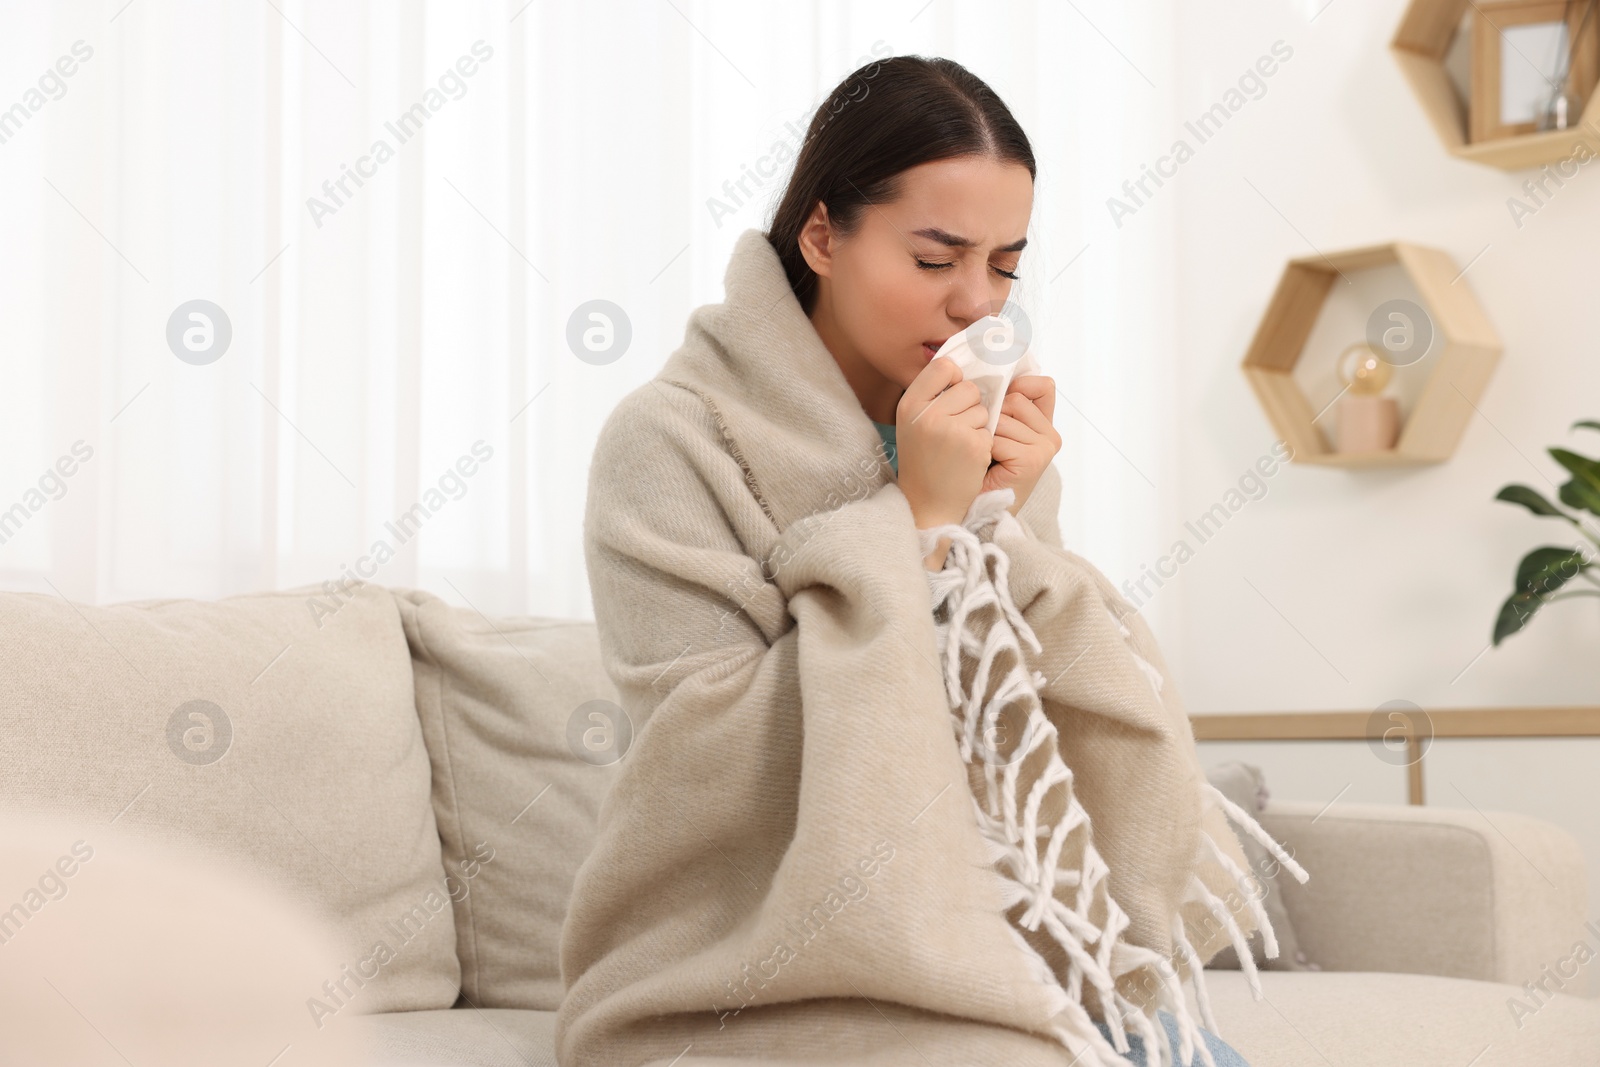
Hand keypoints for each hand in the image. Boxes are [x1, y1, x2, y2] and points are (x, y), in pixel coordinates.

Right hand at [895, 355, 992, 530]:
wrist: (926, 504)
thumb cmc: (923, 459)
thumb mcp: (914, 422)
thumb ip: (932, 394)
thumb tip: (961, 363)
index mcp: (910, 404)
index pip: (943, 366)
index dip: (954, 379)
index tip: (952, 396)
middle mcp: (927, 414)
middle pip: (968, 387)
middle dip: (969, 406)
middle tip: (954, 430)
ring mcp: (951, 430)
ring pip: (982, 409)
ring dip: (977, 426)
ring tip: (958, 447)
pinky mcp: (973, 445)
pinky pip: (990, 430)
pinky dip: (983, 444)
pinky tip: (967, 460)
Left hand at [982, 374, 1059, 515]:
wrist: (974, 509)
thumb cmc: (978, 468)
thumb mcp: (992, 430)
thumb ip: (1002, 403)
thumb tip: (993, 366)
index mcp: (1043, 425)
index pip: (1042, 385)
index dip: (1019, 385)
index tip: (998, 400)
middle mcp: (1050, 435)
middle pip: (1016, 398)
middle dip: (992, 416)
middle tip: (985, 442)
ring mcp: (1045, 448)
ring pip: (1004, 417)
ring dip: (984, 434)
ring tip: (984, 456)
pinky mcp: (1033, 461)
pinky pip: (998, 438)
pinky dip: (984, 450)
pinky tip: (984, 466)